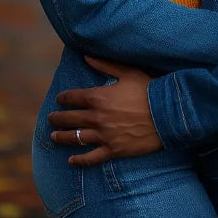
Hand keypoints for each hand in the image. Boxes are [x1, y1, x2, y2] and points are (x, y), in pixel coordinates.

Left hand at [48, 56, 162, 166]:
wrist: (167, 113)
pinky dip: (80, 160)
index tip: (59, 99)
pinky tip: (71, 161)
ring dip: (62, 137)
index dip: (64, 98)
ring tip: (54, 137)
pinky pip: (92, 157)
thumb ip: (104, 65)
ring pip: (76, 138)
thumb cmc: (148, 89)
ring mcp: (104, 135)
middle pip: (71, 118)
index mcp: (99, 97)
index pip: (74, 98)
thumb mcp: (127, 72)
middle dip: (58, 118)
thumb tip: (86, 56)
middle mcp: (97, 117)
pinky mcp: (113, 150)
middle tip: (50, 118)